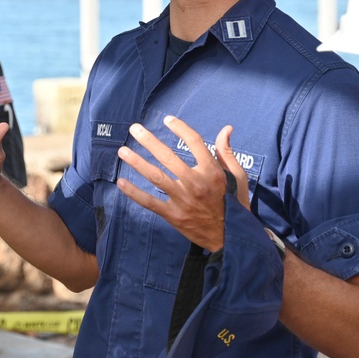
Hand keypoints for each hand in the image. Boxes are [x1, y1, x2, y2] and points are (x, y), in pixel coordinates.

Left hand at [116, 118, 248, 251]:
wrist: (231, 238)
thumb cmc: (234, 204)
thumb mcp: (238, 177)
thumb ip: (227, 152)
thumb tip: (225, 128)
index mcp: (212, 171)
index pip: (194, 142)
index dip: (180, 128)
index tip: (167, 120)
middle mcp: (196, 183)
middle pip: (168, 157)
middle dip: (149, 141)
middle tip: (134, 128)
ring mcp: (183, 200)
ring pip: (156, 177)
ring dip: (137, 162)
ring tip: (122, 151)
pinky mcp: (173, 215)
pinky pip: (150, 202)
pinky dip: (134, 193)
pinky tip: (121, 182)